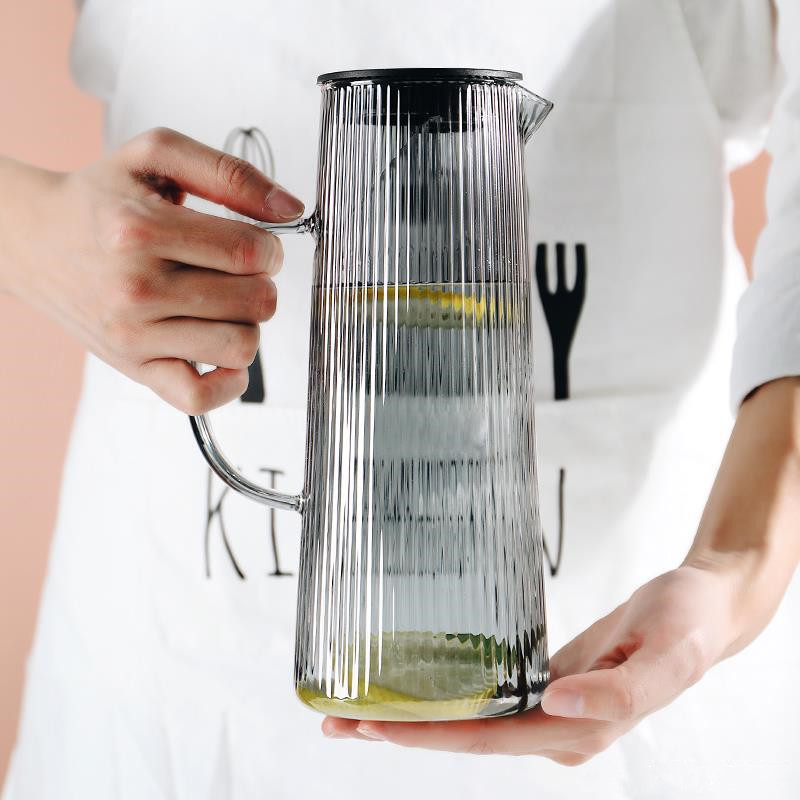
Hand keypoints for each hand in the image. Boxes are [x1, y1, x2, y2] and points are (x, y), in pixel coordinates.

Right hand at [1, 128, 303, 411]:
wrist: (35, 240)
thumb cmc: (102, 199)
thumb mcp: (157, 156)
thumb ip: (229, 174)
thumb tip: (291, 208)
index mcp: (141, 229)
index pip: (250, 252)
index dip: (272, 249)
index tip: (259, 246)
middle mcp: (135, 288)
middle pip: (256, 302)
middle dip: (261, 284)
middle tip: (236, 273)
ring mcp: (134, 335)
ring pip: (241, 345)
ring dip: (247, 323)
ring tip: (221, 303)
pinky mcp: (135, 368)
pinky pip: (201, 397)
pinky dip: (228, 382)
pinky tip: (221, 350)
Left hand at [323, 564, 744, 763]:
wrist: (702, 609)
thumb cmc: (687, 624)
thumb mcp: (667, 651)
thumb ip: (617, 690)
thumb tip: (555, 706)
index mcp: (581, 729)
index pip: (489, 741)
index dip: (430, 735)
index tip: (377, 724)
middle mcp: (558, 729)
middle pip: (467, 739)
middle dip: (403, 731)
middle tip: (338, 718)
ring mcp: (550, 711)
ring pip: (471, 722)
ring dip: (415, 717)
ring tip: (357, 707)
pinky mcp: (546, 687)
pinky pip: (488, 700)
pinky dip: (447, 697)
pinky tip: (418, 687)